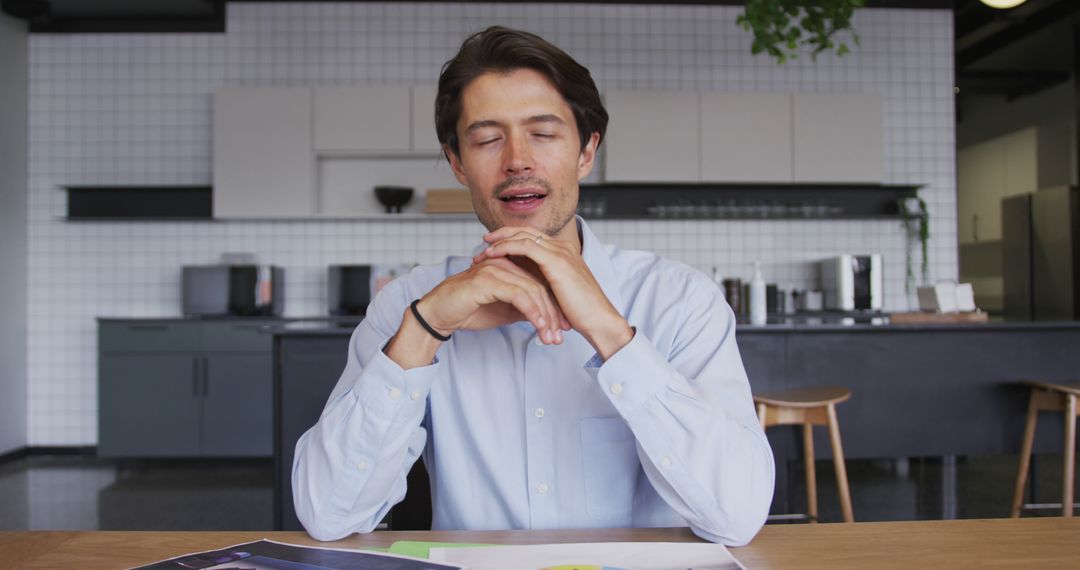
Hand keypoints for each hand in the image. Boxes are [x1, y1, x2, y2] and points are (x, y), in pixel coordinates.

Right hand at [417, 256, 570, 344]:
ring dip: (545, 316)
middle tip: (560, 336)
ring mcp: (496, 269)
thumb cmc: (469, 310)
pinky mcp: (487, 280)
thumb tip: (546, 317)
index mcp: (510, 267)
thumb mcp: (504, 311)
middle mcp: (505, 264)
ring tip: (550, 337)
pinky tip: (538, 327)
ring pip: (532, 290)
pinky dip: (532, 312)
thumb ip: (524, 308)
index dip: (555, 306)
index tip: (563, 328)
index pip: (541, 283)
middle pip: (540, 286)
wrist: (439, 314)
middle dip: (554, 313)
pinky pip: (518, 295)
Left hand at [473, 227, 634, 359]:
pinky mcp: (555, 261)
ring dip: (499, 241)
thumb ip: (545, 283)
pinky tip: (492, 254)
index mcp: (564, 252)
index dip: (512, 238)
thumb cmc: (581, 312)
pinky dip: (505, 247)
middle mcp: (562, 247)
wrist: (599, 320)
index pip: (533, 236)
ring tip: (483, 250)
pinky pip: (524, 246)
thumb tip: (527, 285)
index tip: (494, 246)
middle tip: (484, 242)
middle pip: (526, 231)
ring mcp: (560, 251)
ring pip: (522, 235)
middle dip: (502, 235)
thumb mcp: (558, 292)